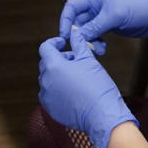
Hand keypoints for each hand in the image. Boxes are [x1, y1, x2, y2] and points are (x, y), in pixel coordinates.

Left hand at [37, 32, 135, 147]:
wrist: (102, 115)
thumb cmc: (98, 87)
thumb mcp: (89, 60)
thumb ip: (79, 44)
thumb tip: (75, 32)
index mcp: (53, 66)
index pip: (45, 47)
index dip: (54, 42)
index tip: (64, 43)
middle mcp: (45, 80)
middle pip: (46, 63)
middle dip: (59, 58)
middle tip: (76, 60)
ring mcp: (46, 96)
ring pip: (48, 78)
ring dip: (58, 74)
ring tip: (76, 77)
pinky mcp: (50, 108)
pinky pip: (49, 93)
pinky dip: (57, 89)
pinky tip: (73, 91)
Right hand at [59, 0, 147, 45]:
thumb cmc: (138, 7)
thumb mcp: (114, 16)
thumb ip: (94, 26)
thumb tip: (78, 37)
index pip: (72, 6)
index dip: (65, 20)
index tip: (64, 36)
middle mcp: (96, 3)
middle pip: (78, 20)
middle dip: (80, 34)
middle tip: (82, 46)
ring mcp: (102, 14)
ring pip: (87, 29)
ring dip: (90, 40)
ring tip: (98, 49)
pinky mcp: (109, 24)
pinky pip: (96, 34)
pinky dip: (97, 42)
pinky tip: (103, 48)